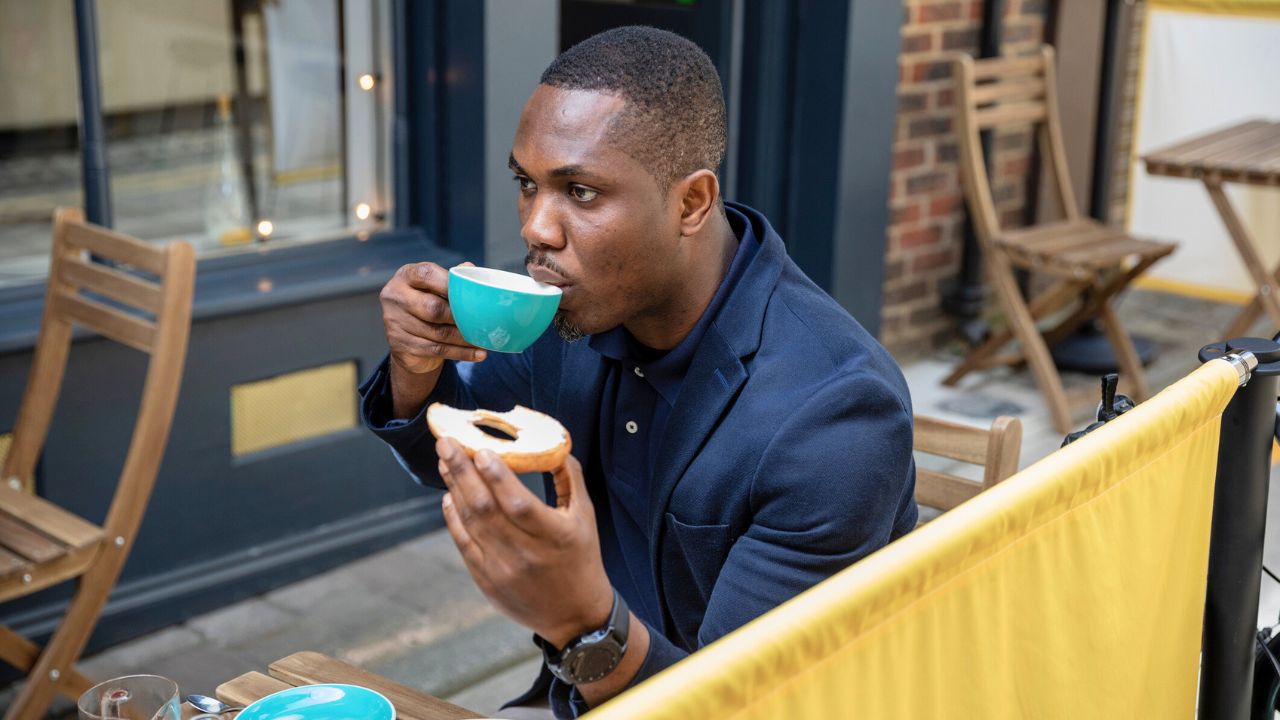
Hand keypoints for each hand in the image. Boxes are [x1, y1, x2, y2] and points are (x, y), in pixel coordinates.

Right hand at [380, 262, 485, 374]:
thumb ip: (451, 279)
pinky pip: (436, 349)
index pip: (427, 274)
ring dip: (465, 338)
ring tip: (484, 339)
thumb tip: (470, 268)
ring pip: (437, 332)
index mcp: (405, 276)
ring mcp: (394, 322)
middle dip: (460, 316)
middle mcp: (395, 296)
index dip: (450, 283)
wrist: (405, 337)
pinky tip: (478, 354)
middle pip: (432, 307)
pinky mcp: (400, 345)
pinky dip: (460, 352)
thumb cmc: (426, 304)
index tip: (471, 293)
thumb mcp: (434, 288)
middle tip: (483, 321)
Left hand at [436, 438, 614, 648]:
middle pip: (486, 509)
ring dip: (455, 488)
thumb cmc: (582, 558)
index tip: (481, 451)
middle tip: (447, 443)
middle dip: (463, 472)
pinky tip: (449, 495)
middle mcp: (526, 554)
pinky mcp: (486, 580)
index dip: (498, 477)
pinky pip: (463, 543)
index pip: (519, 504)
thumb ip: (570, 479)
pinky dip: (453, 517)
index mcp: (555, 536)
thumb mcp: (585, 517)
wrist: (574, 615)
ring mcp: (502, 569)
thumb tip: (554, 445)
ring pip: (471, 523)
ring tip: (445, 462)